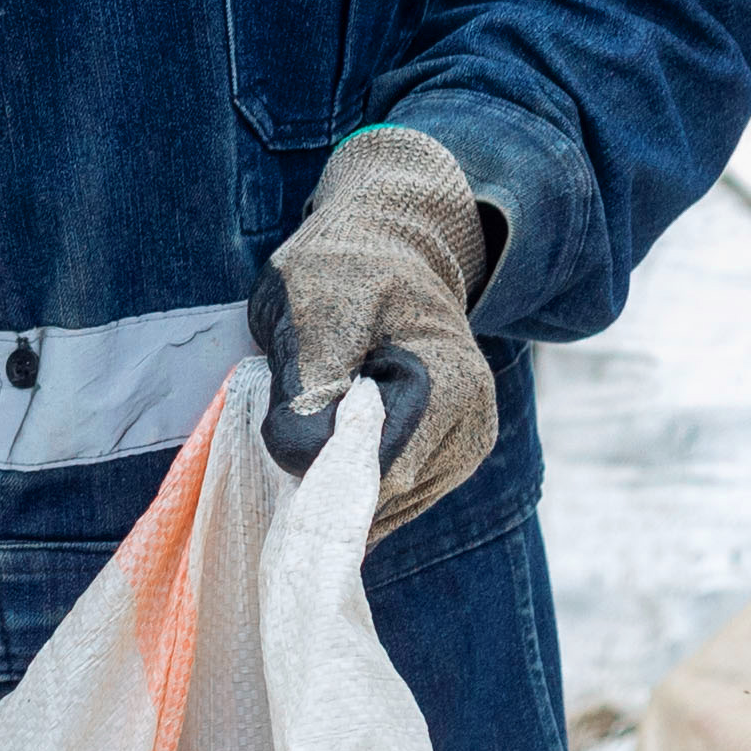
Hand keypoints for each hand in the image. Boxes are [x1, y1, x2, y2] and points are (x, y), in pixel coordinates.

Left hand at [258, 124, 499, 533]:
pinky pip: (396, 497)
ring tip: (305, 439)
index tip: (279, 449)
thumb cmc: (342, 268)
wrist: (388, 245)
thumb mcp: (310, 304)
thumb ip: (309, 377)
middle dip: (327, 483)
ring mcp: (465, 443)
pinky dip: (357, 488)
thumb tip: (302, 452)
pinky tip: (327, 459)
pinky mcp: (450, 456)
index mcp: (447, 383)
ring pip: (389, 505)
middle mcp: (471, 422)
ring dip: (340, 487)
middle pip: (386, 495)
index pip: (380, 466)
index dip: (320, 471)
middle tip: (282, 444)